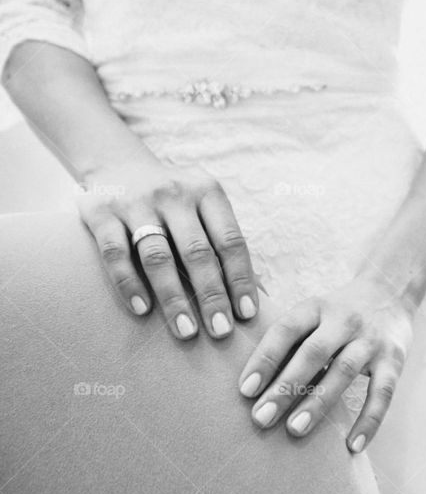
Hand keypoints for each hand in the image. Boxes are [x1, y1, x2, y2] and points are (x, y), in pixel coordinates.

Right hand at [76, 160, 257, 339]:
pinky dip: (129, 283)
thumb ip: (222, 241)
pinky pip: (116, 253)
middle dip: (212, 295)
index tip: (247, 314)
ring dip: (174, 297)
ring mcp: (136, 202)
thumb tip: (256, 294)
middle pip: (197, 251)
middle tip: (221, 331)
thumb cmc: (174, 200)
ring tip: (187, 331)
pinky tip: (143, 310)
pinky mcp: (101, 211)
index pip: (230, 240)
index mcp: (207, 192)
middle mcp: (174, 194)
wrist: (117, 162)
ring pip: (158, 256)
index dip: (241, 278)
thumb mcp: (203, 205)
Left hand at [238, 276, 412, 451]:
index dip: (265, 358)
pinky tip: (352, 445)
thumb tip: (250, 385)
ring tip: (295, 429)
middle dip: (286, 386)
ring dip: (319, 402)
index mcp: (317, 307)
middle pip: (313, 352)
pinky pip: (383, 393)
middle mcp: (345, 320)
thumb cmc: (338, 313)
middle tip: (261, 418)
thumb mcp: (313, 312)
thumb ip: (288, 340)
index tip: (245, 390)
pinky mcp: (395, 360)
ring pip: (345, 371)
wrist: (391, 290)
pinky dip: (369, 420)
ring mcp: (371, 340)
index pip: (287, 330)